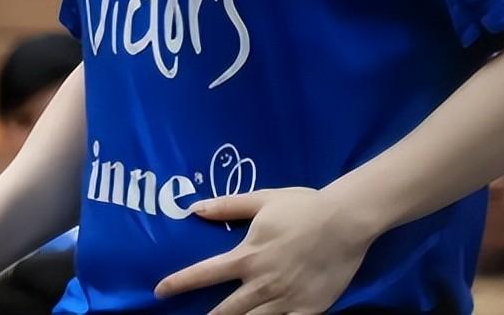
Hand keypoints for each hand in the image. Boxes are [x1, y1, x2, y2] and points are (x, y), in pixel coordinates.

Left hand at [155, 188, 371, 314]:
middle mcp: (261, 282)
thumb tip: (196, 208)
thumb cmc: (302, 207)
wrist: (343, 222)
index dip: (180, 282)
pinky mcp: (306, 312)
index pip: (205, 273)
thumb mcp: (263, 200)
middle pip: (226, 310)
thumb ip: (229, 206)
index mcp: (248, 255)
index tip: (159, 291)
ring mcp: (284, 300)